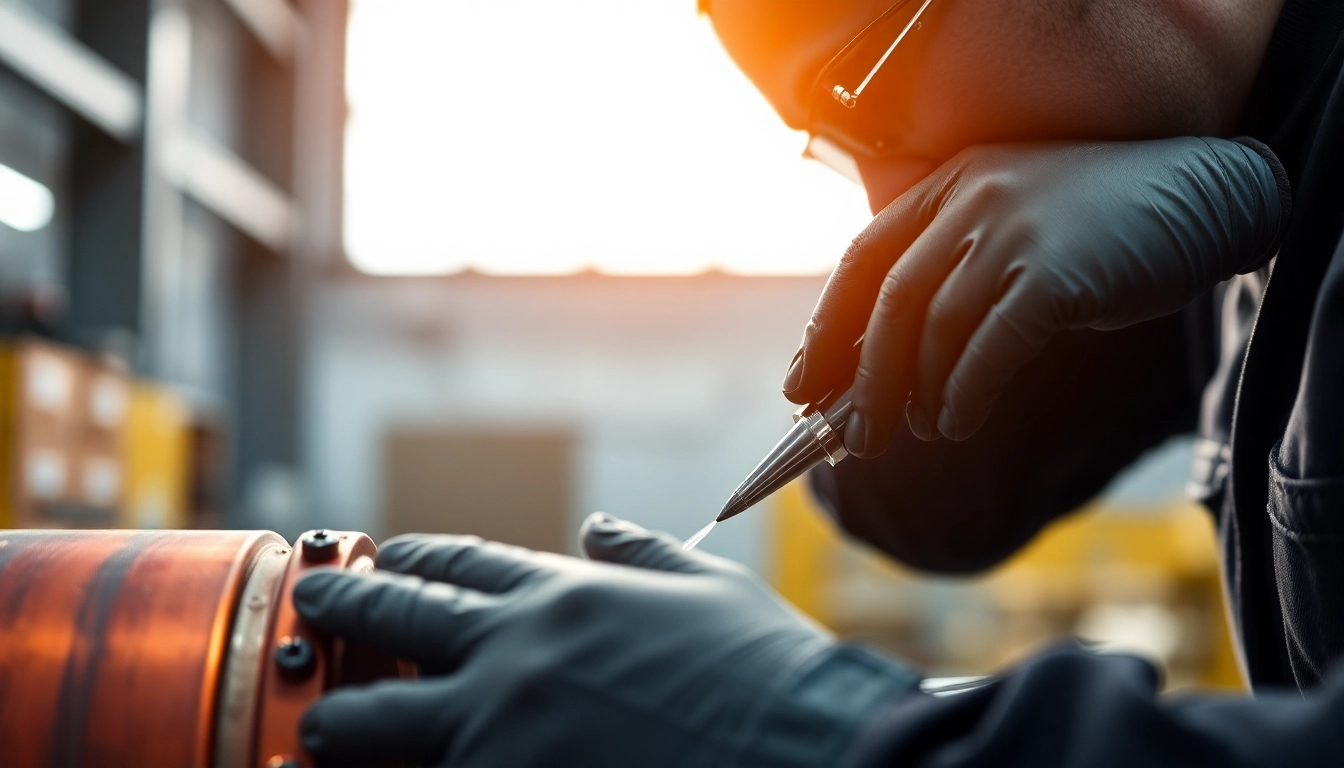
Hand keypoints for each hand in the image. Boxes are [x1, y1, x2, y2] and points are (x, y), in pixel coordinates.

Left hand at [293, 514, 915, 766]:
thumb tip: (597, 529)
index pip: (465, 565)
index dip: (415, 558)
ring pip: (383, 722)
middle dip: (347, 610)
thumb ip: (641, 555)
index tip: (384, 555)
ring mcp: (502, 733)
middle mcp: (517, 654)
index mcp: (566, 596)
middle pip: (400, 622)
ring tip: (316, 726)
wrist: (806, 755)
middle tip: (313, 602)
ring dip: (342, 723)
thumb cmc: (767, 676)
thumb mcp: (708, 590)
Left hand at [782, 138, 1286, 450]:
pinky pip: (988, 348)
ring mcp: (1013, 230)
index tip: (802, 386)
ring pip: (936, 330)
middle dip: (864, 379)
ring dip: (917, 394)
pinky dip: (963, 394)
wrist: (1201, 200)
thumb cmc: (1095, 228)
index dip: (825, 330)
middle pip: (890, 302)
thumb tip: (881, 365)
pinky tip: (956, 422)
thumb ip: (950, 268)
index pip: (861, 260)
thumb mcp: (1008, 227)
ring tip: (921, 432)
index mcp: (947, 185)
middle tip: (855, 436)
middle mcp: (971, 198)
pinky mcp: (1055, 273)